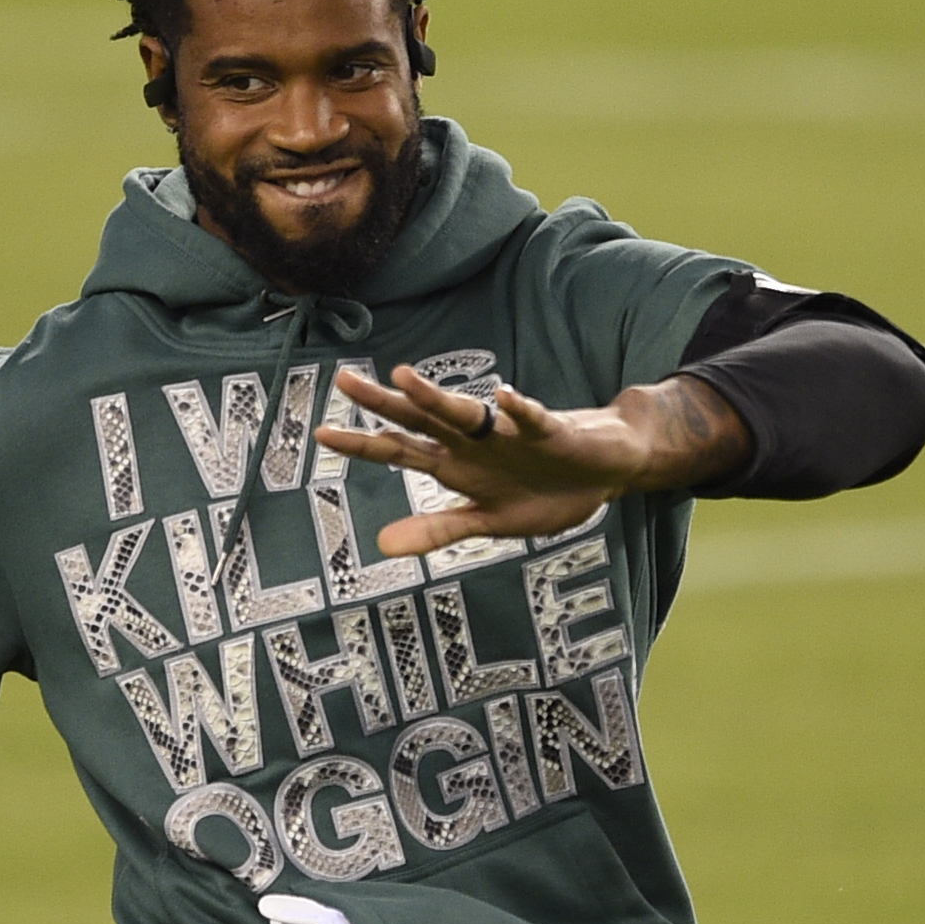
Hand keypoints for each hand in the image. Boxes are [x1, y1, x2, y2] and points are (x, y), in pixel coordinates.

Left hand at [322, 366, 749, 558]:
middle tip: (344, 381)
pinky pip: (531, 419)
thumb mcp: (486, 523)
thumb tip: (382, 544)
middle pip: (420, 420)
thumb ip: (438, 530)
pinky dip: (518, 411)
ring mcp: (507, 435)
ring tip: (403, 378)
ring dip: (435, 398)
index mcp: (455, 465)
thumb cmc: (541, 494)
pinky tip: (504, 398)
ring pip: (465, 412)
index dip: (362, 444)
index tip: (321, 433)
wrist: (603, 474)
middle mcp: (473, 443)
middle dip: (384, 403)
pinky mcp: (548, 433)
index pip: (398, 451)